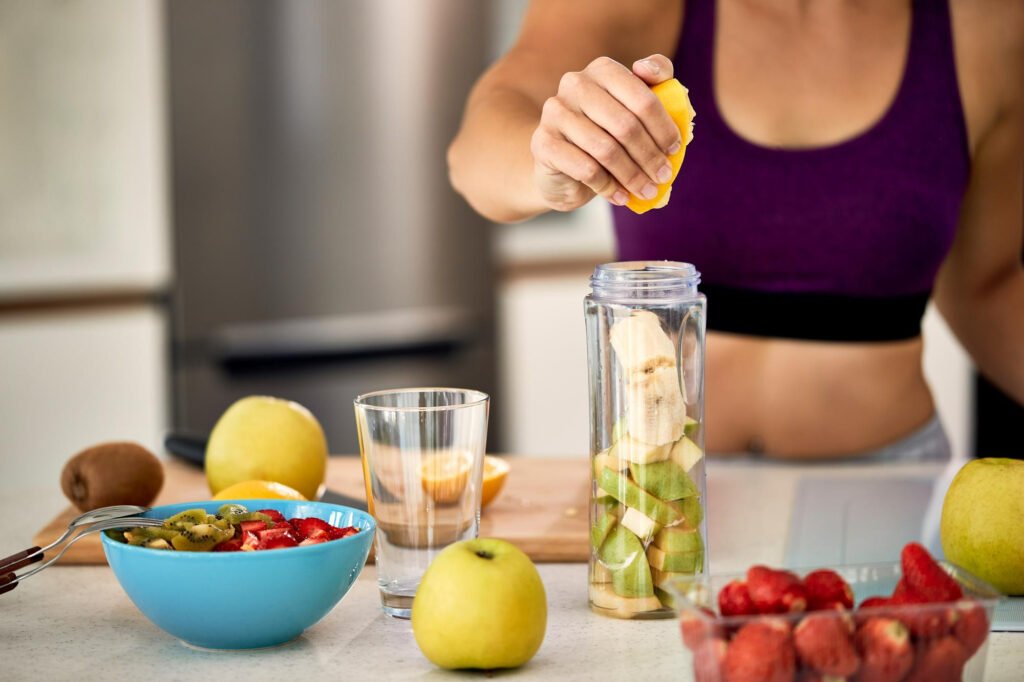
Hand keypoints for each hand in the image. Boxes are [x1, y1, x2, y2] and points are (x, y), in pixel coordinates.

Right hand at [529, 54, 681, 211]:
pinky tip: (621, 197)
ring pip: (606, 150)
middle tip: (662, 177)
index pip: (642, 98)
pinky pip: (585, 169)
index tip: (675, 150)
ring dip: (632, 176)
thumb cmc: (604, 135)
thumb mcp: (631, 109)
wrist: (560, 166)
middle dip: (650, 156)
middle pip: (625, 125)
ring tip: (646, 191)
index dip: (663, 127)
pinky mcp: (543, 142)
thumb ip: (654, 85)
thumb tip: (650, 71)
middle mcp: (575, 84)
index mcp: (602, 69)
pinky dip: (609, 187)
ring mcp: (555, 112)